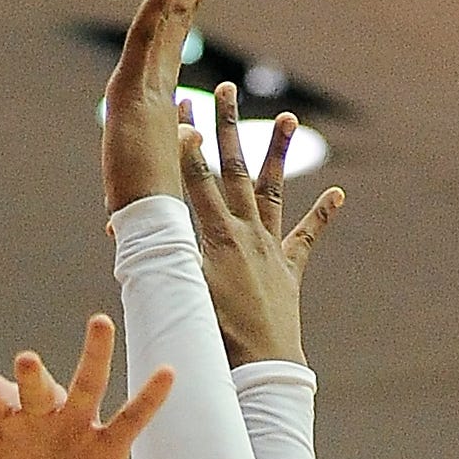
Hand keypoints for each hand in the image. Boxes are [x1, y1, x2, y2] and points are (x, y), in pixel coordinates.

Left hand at [0, 315, 174, 458]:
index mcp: (4, 420)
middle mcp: (41, 414)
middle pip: (36, 386)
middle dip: (31, 375)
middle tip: (25, 361)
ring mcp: (76, 425)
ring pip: (86, 384)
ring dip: (93, 355)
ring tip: (99, 323)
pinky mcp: (108, 444)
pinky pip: (131, 418)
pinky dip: (150, 397)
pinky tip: (167, 372)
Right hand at [102, 0, 222, 213]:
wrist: (145, 223)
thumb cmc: (157, 206)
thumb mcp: (173, 168)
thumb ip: (180, 149)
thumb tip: (187, 142)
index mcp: (155, 98)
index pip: (175, 40)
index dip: (189, 4)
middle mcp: (142, 83)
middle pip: (169, 18)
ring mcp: (133, 83)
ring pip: (157, 17)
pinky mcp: (128, 90)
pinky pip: (146, 36)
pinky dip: (159, 3)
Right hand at [179, 87, 344, 366]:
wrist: (262, 367)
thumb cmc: (214, 338)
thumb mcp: (181, 293)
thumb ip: (159, 259)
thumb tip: (120, 235)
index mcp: (216, 237)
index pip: (197, 180)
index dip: (188, 144)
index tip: (183, 110)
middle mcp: (246, 232)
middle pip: (235, 169)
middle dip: (227, 127)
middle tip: (224, 90)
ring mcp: (271, 247)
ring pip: (274, 189)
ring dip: (279, 152)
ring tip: (288, 118)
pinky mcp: (289, 269)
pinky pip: (307, 236)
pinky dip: (322, 213)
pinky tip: (338, 192)